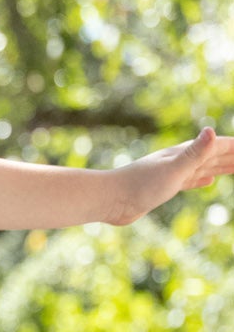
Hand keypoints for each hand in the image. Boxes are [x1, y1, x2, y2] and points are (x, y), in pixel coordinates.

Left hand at [110, 126, 233, 225]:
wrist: (111, 200)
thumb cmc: (139, 185)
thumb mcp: (173, 169)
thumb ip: (194, 153)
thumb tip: (211, 131)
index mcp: (184, 154)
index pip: (218, 147)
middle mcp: (180, 160)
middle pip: (214, 155)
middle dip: (232, 155)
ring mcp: (172, 174)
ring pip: (204, 168)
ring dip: (221, 166)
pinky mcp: (164, 188)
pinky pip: (190, 181)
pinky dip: (202, 180)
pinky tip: (206, 181)